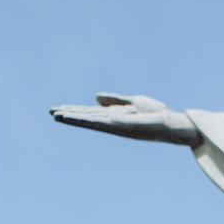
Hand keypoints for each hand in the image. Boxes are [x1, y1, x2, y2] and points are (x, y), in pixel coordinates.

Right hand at [50, 93, 200, 144]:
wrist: (172, 124)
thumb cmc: (157, 114)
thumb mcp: (134, 102)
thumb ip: (115, 100)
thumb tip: (95, 97)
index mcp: (115, 116)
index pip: (91, 112)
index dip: (75, 110)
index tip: (58, 109)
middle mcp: (114, 122)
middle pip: (87, 117)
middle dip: (70, 114)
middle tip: (51, 112)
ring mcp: (117, 125)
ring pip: (91, 121)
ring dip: (74, 118)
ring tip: (57, 115)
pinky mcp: (122, 126)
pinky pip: (102, 122)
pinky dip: (89, 120)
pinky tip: (78, 117)